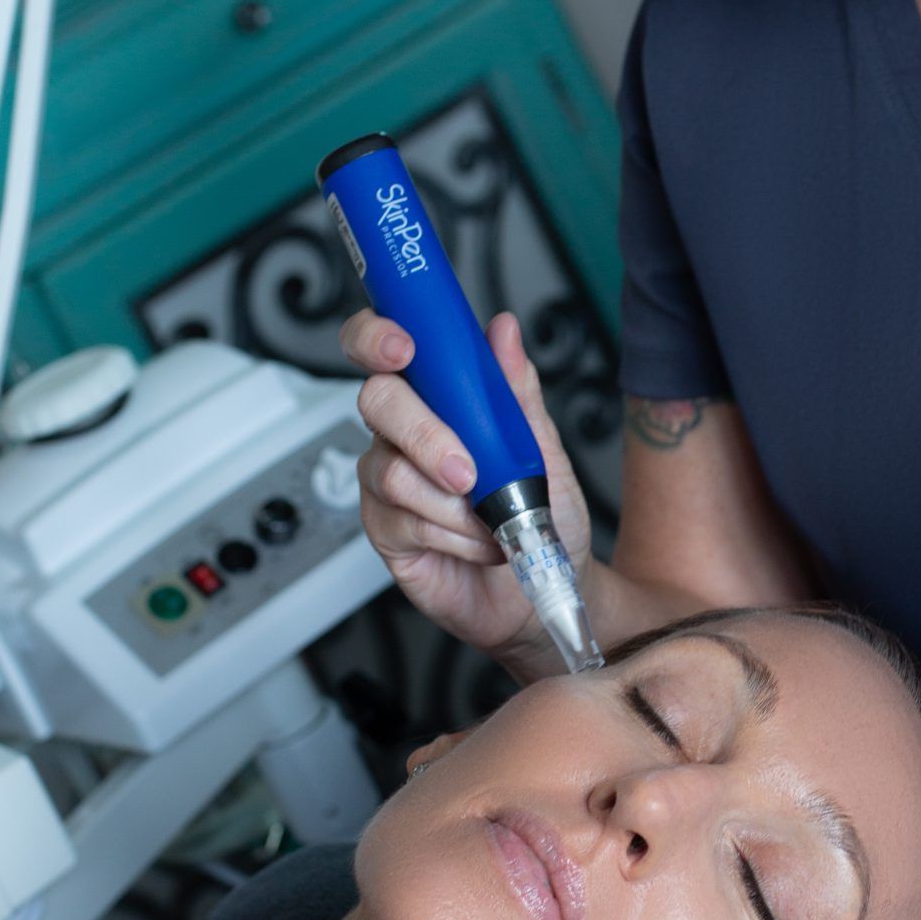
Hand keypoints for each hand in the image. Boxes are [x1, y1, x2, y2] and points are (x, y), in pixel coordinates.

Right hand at [341, 306, 593, 678]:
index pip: (383, 348)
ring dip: (453, 503)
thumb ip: (516, 391)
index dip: (377, 337)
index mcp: (437, 399)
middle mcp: (403, 432)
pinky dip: (451, 534)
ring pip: (393, 470)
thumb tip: (503, 331)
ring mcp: (387, 479)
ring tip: (490, 520)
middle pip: (378, 401)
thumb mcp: (543, 449)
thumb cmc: (542, 516)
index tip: (402, 347)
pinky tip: (474, 542)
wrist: (541, 589)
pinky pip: (402, 518)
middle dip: (425, 434)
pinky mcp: (384, 527)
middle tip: (467, 470)